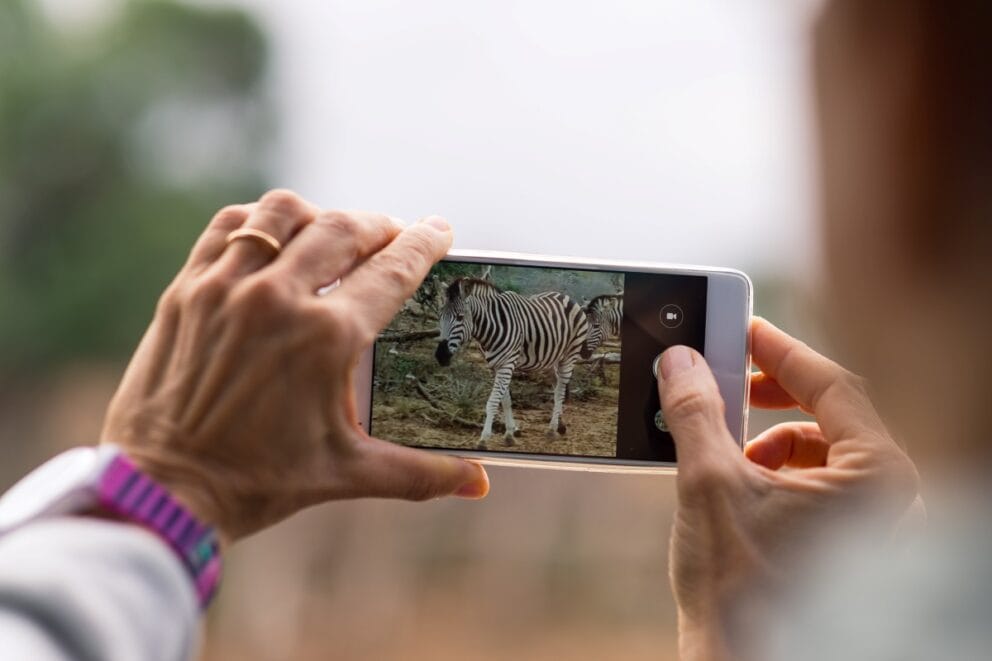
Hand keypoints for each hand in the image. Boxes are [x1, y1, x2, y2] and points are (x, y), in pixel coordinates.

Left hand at [100, 190, 488, 544]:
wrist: (162, 493)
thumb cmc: (259, 483)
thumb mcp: (348, 472)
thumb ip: (422, 472)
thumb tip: (480, 483)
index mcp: (327, 338)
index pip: (393, 269)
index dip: (425, 243)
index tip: (440, 230)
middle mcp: (278, 298)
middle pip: (346, 228)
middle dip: (381, 225)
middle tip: (394, 236)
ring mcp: (227, 287)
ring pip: (285, 212)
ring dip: (320, 215)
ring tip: (335, 234)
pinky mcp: (187, 289)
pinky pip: (230, 226)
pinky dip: (260, 222)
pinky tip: (275, 238)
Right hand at [658, 318, 918, 659]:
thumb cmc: (743, 592)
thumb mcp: (709, 483)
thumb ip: (696, 412)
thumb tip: (681, 362)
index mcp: (879, 477)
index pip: (834, 384)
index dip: (781, 351)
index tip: (745, 328)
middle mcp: (891, 499)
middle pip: (831, 415)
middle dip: (772, 398)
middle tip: (730, 381)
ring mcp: (873, 525)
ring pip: (824, 450)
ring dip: (770, 439)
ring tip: (727, 452)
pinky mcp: (850, 544)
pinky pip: (821, 484)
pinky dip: (778, 472)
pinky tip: (740, 487)